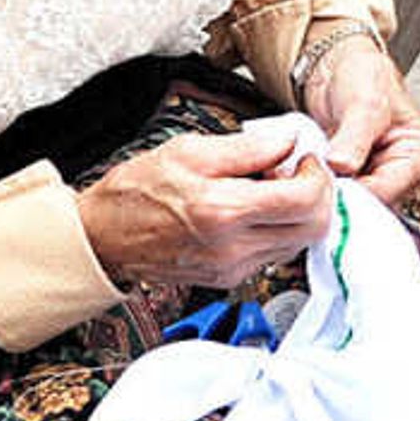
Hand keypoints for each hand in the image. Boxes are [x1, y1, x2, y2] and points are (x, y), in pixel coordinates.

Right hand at [78, 128, 334, 289]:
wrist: (102, 236)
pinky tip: (254, 211)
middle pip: (314, 228)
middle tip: (296, 173)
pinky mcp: (227, 280)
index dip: (318, 175)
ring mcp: (232, 269)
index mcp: (224, 211)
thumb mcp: (190, 150)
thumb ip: (249, 147)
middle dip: (317, 196)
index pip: (306, 200)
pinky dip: (278, 231)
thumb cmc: (137, 191)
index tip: (304, 160)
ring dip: (299, 215)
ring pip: (298, 244)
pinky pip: (273, 255)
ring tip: (269, 190)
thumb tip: (290, 140)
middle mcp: (233, 248)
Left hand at [302, 27, 419, 203]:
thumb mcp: (364, 99)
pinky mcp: (352, 181)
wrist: (338, 67)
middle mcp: (402, 173)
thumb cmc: (363, 75)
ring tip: (307, 169)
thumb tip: (343, 166)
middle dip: (337, 193)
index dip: (353, 191)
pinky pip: (334, 196)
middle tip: (310, 175)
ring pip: (349, 204)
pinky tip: (304, 173)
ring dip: (324, 192)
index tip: (324, 182)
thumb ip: (355, 135)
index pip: (387, 191)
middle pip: (369, 203)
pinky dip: (316, 187)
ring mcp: (376, 179)